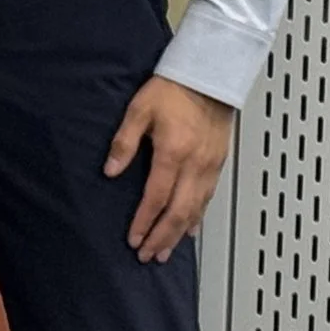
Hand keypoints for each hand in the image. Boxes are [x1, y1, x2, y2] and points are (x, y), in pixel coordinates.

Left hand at [104, 75, 233, 262]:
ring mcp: (209, 166)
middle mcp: (194, 164)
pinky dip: (197, 218)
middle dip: (161, 237)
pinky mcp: (218, 163)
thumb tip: (111, 170)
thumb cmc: (173, 89)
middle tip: (148, 255)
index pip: (156, 198)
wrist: (209, 75)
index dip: (144, 222)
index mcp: (173, 152)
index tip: (133, 239)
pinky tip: (189, 230)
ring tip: (165, 252)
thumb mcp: (139, 109)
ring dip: (178, 234)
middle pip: (178, 212)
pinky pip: (208, 198)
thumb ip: (124, 142)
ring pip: (195, 210)